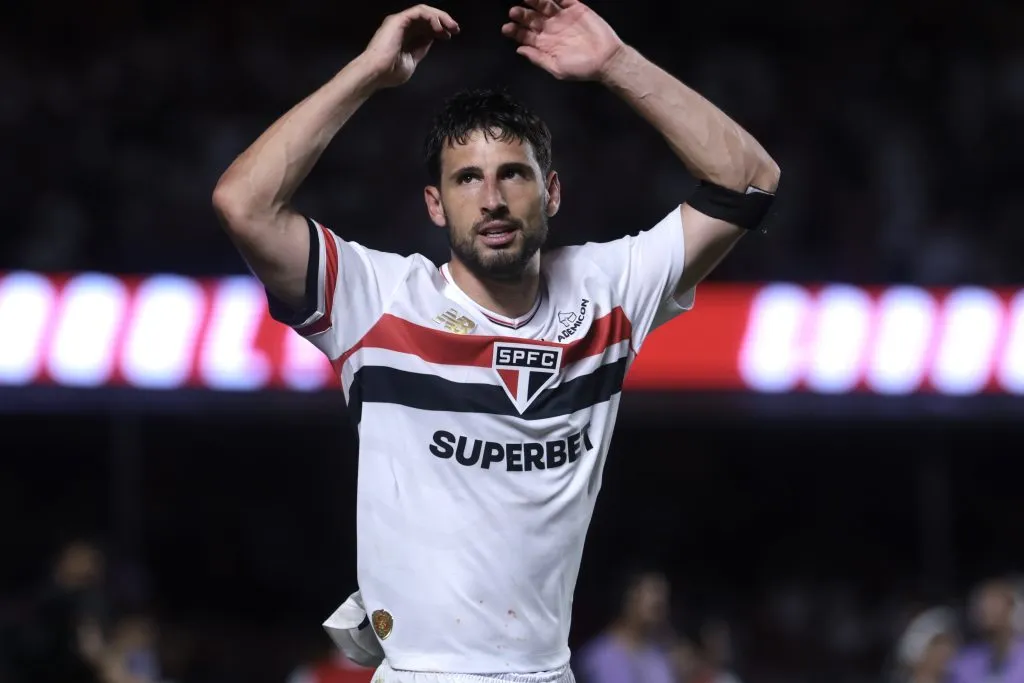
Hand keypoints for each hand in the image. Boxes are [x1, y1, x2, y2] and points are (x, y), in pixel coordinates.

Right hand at [361, 5, 459, 88]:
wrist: (376, 73)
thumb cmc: (390, 72)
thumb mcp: (411, 61)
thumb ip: (420, 49)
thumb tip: (432, 39)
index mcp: (404, 36)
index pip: (425, 27)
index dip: (439, 30)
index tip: (450, 36)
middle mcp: (402, 26)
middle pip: (427, 18)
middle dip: (444, 21)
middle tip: (456, 29)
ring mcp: (400, 21)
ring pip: (425, 12)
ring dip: (441, 17)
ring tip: (451, 27)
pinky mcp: (399, 19)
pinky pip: (420, 12)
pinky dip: (432, 17)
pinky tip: (440, 28)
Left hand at [502, 0, 623, 80]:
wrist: (606, 60)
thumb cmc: (581, 69)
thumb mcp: (557, 69)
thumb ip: (538, 59)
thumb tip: (519, 50)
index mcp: (544, 44)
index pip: (525, 35)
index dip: (515, 31)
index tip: (506, 28)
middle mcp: (551, 29)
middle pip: (531, 18)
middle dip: (522, 15)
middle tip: (514, 12)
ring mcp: (563, 17)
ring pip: (544, 5)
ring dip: (534, 1)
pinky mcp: (576, 8)